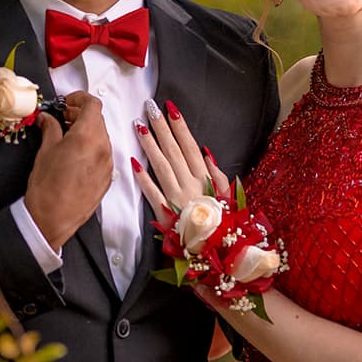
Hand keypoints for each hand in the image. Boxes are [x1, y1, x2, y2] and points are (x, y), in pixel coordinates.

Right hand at [23, 91, 112, 249]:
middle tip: (63, 117)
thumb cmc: (47, 188)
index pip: (92, 104)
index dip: (79, 98)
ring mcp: (108, 164)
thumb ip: (50, 128)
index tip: (67, 102)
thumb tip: (48, 119)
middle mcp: (103, 148)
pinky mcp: (107, 178)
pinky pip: (103, 155)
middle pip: (98, 120)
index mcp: (87, 137)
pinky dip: (92, 148)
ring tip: (67, 136)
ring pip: (102, 137)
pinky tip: (76, 154)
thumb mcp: (45, 150)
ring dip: (87, 131)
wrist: (53, 219)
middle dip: (81, 114)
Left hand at [131, 99, 231, 224]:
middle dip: (161, 128)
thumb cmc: (223, 223)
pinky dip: (143, 179)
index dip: (180, 127)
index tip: (170, 109)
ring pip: (161, 166)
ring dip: (150, 145)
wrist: (217, 253)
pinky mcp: (166, 214)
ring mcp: (177, 199)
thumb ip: (218, 175)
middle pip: (173, 151)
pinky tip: (133, 163)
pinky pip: (153, 194)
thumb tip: (205, 152)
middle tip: (149, 107)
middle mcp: (191, 186)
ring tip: (139, 126)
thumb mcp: (228, 197)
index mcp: (206, 180)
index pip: (190, 147)